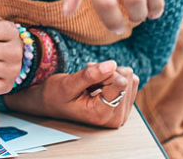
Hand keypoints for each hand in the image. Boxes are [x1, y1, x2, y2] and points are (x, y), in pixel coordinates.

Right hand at [5, 60, 139, 127]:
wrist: (51, 104)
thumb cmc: (55, 95)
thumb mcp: (68, 84)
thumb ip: (90, 75)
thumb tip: (112, 64)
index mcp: (102, 114)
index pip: (120, 82)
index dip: (104, 72)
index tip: (88, 75)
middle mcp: (116, 118)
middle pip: (127, 79)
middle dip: (107, 74)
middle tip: (89, 80)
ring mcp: (122, 113)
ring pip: (131, 78)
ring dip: (110, 75)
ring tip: (93, 83)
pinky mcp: (124, 106)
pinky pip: (131, 82)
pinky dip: (114, 77)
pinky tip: (100, 84)